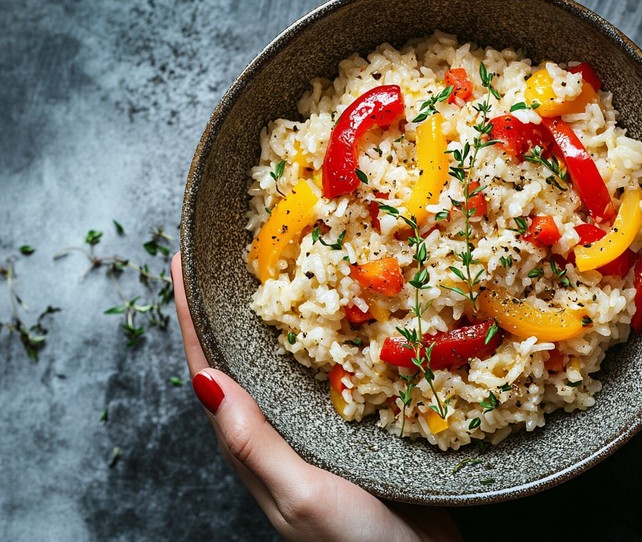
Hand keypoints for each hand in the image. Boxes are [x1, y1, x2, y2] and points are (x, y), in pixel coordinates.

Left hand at [171, 253, 460, 541]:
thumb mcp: (299, 496)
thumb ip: (254, 445)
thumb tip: (205, 381)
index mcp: (251, 447)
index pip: (208, 371)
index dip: (191, 317)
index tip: (182, 263)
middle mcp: (276, 431)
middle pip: (239, 359)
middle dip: (228, 307)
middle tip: (229, 254)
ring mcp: (311, 428)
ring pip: (282, 362)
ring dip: (274, 316)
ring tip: (279, 269)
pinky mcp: (349, 427)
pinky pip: (327, 371)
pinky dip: (323, 336)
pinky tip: (340, 313)